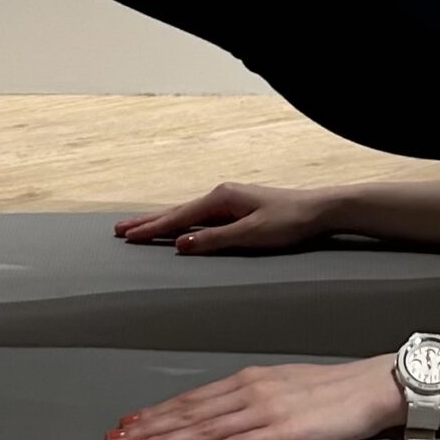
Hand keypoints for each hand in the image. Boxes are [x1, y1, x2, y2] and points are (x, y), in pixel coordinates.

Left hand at [105, 356, 405, 439]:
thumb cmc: (331, 392)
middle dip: (147, 427)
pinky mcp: (284, 434)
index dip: (155, 413)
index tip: (125, 423)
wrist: (373, 387)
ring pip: (204, 429)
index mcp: (248, 381)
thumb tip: (216, 416)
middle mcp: (250, 391)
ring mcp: (265, 412)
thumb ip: (249, 399)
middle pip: (188, 413)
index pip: (191, 399)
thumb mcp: (282, 387)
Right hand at [114, 180, 335, 253]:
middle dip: (148, 221)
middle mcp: (222, 196)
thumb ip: (215, 240)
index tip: (127, 236)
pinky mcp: (238, 210)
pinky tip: (177, 229)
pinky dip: (182, 223)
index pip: (179, 217)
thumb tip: (180, 244)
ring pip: (187, 214)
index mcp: (221, 198)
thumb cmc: (289, 222)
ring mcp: (229, 202)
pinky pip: (201, 217)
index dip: (152, 228)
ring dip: (162, 222)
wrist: (319, 210)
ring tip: (139, 228)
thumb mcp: (251, 235)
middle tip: (119, 230)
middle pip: (177, 212)